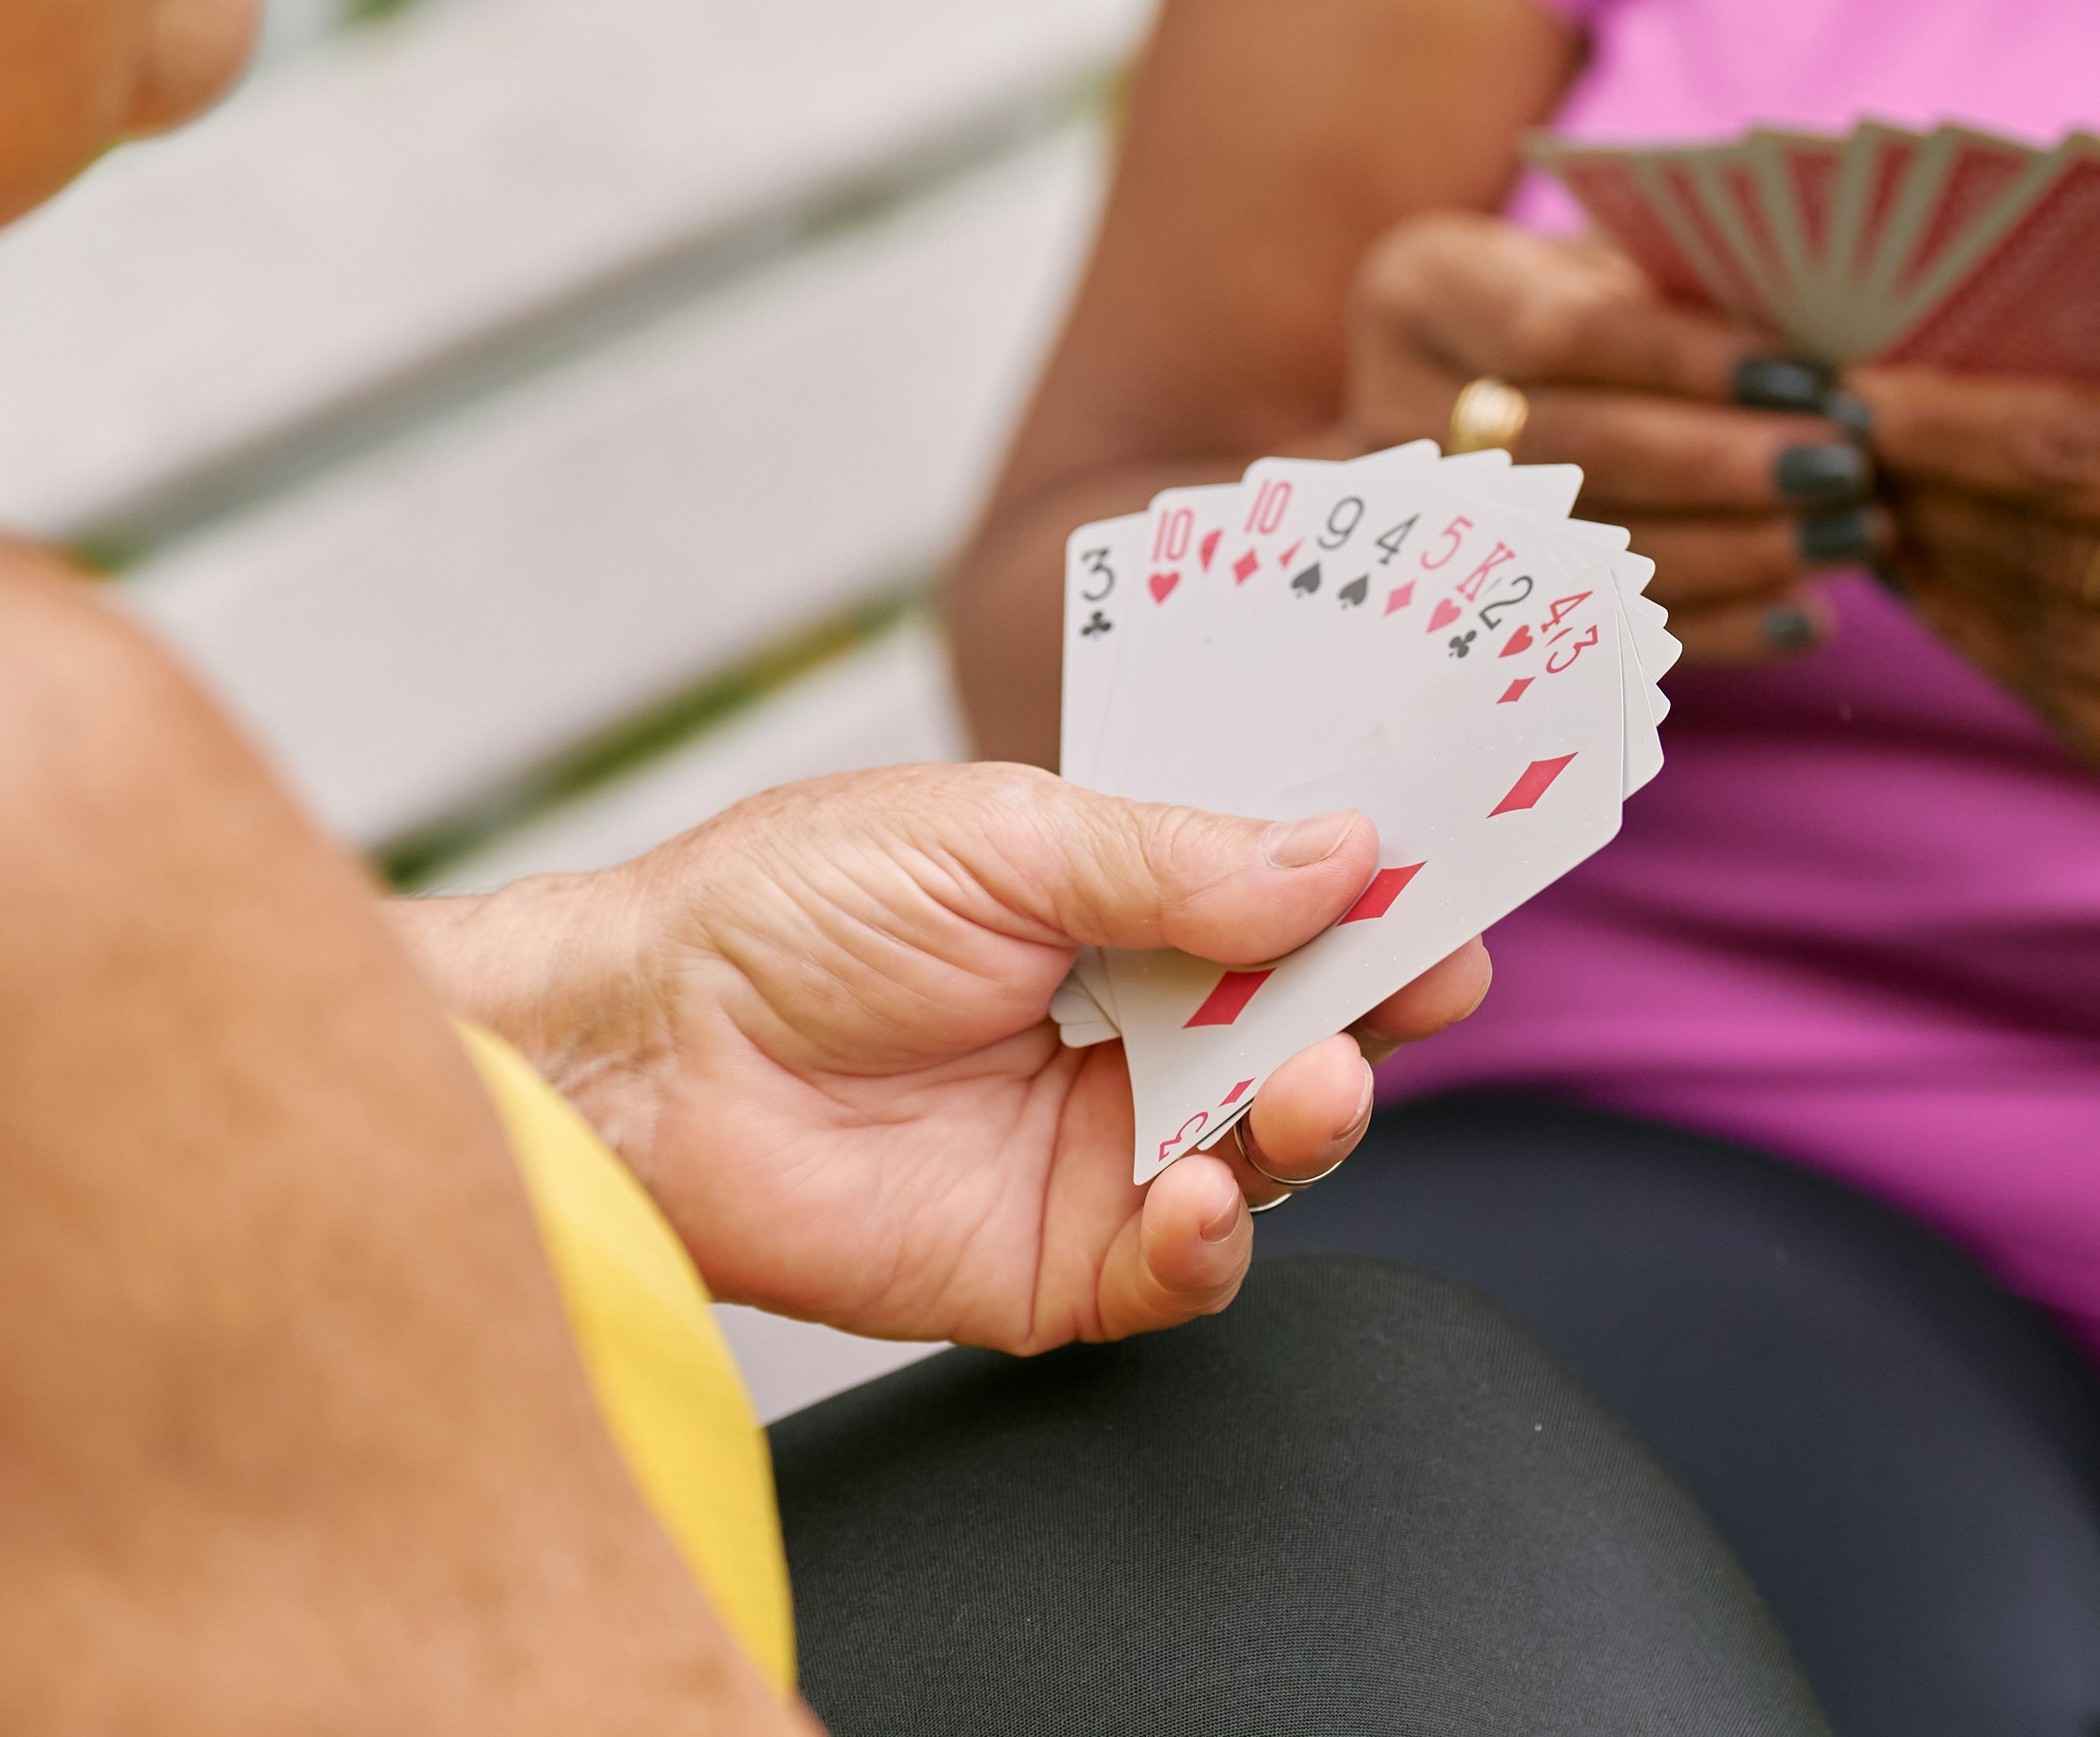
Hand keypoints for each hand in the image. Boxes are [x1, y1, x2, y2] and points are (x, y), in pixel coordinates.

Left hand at [409, 766, 1487, 1350]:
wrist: (639, 1052)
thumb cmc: (790, 908)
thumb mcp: (1001, 836)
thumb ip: (1173, 860)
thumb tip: (1343, 851)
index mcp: (1132, 906)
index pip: (1297, 906)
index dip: (1382, 896)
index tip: (1453, 881)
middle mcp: (1139, 1029)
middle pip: (1314, 1026)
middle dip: (1383, 1007)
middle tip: (1427, 981)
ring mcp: (1103, 1149)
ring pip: (1271, 1151)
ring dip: (1316, 1118)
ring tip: (1313, 1085)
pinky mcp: (1055, 1261)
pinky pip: (1179, 1271)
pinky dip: (1212, 1241)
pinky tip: (1196, 1197)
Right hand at [1345, 211, 1888, 662]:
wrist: (1467, 391)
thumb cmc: (1570, 302)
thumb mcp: (1596, 263)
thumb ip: (1676, 292)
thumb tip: (1822, 350)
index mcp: (1421, 293)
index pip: (1559, 332)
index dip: (1689, 361)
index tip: (1808, 379)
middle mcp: (1393, 409)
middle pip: (1575, 451)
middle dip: (1725, 465)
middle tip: (1845, 465)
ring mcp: (1423, 523)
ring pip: (1592, 552)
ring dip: (1740, 551)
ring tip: (1852, 533)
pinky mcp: (1472, 610)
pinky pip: (1603, 636)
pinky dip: (1716, 631)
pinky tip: (1807, 615)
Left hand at [1863, 347, 2099, 826]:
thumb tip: (1968, 308)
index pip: (2087, 449)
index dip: (1952, 418)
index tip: (1853, 383)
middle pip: (2047, 545)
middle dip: (1922, 485)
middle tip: (1829, 434)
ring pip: (2041, 635)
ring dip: (1932, 564)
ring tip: (1865, 498)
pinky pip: (2070, 707)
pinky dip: (1984, 639)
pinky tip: (1931, 581)